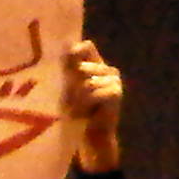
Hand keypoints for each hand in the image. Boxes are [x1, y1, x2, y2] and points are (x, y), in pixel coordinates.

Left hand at [62, 39, 121, 172]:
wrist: (89, 135)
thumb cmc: (73, 111)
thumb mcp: (66, 87)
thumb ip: (68, 67)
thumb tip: (65, 43)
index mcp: (94, 64)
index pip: (85, 47)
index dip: (74, 53)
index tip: (62, 67)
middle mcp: (106, 68)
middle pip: (82, 67)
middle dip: (71, 85)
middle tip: (70, 102)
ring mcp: (113, 79)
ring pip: (87, 81)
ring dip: (77, 98)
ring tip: (77, 109)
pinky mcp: (116, 92)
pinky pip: (93, 91)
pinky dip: (85, 104)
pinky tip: (86, 112)